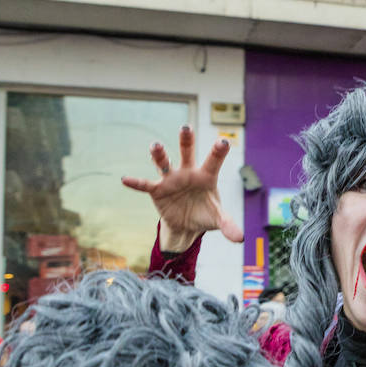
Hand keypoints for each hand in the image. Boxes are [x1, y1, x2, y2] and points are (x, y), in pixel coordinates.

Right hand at [122, 126, 242, 251]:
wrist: (187, 225)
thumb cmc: (205, 215)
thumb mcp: (218, 220)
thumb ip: (228, 224)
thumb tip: (240, 238)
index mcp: (206, 176)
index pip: (214, 161)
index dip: (219, 152)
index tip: (224, 142)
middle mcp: (188, 173)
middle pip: (187, 153)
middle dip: (186, 141)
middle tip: (186, 128)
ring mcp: (171, 179)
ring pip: (164, 163)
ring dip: (159, 155)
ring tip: (155, 146)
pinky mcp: (157, 190)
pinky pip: (145, 185)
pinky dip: (136, 183)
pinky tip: (125, 180)